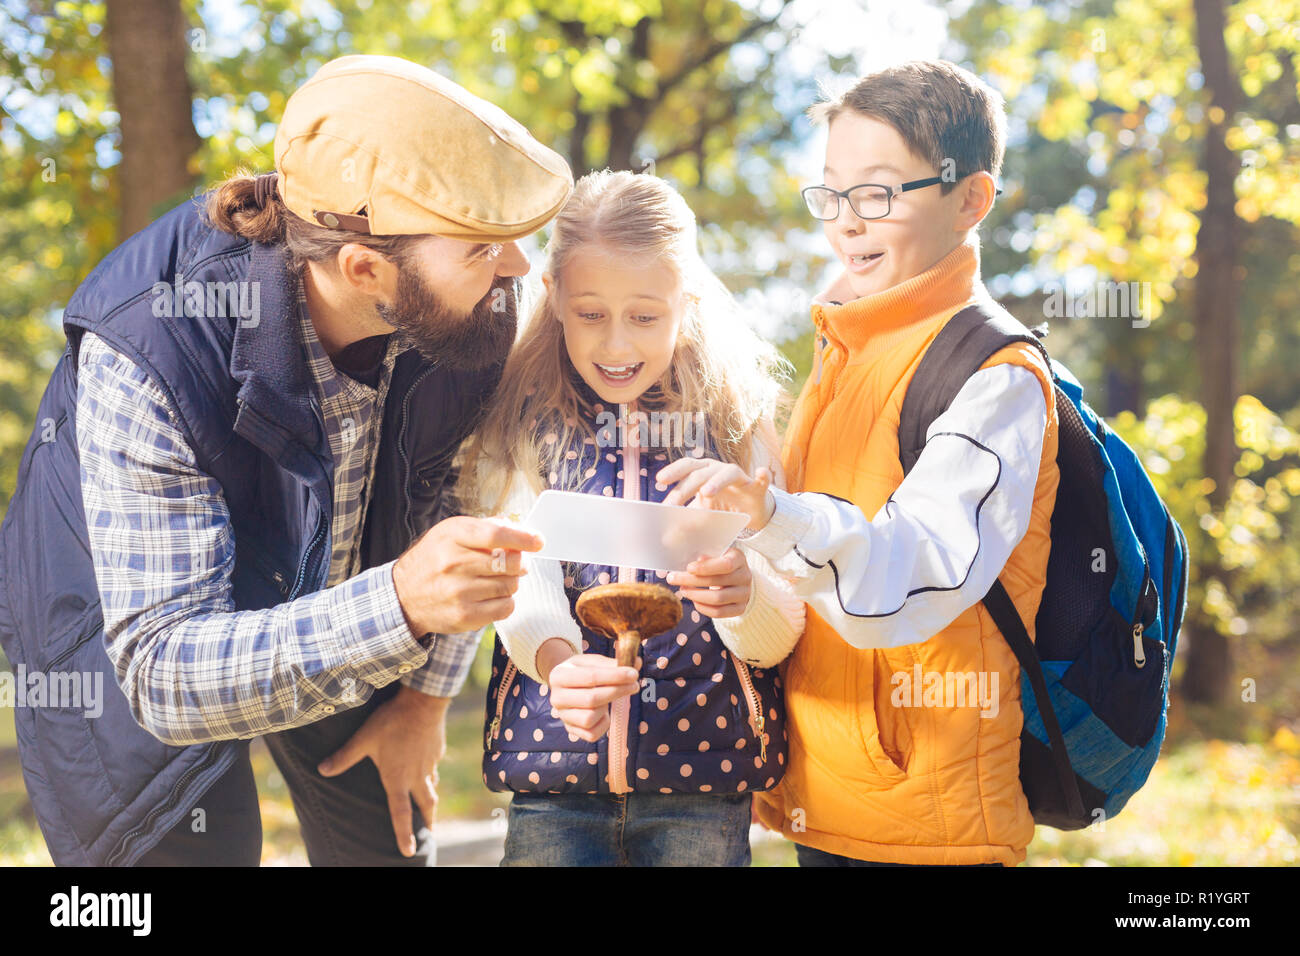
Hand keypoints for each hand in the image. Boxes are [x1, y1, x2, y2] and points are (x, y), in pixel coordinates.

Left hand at [317, 686, 448, 857]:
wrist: (423, 701)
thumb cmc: (392, 721)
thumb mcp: (364, 738)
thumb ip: (344, 756)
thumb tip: (322, 770)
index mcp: (398, 778)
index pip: (400, 814)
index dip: (404, 835)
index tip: (409, 852)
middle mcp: (416, 776)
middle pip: (426, 806)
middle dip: (427, 823)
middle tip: (429, 835)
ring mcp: (430, 764)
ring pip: (432, 787)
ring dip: (429, 800)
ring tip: (428, 806)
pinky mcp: (437, 750)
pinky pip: (433, 768)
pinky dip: (430, 774)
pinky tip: (426, 768)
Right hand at [392, 516, 541, 635]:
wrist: (404, 595)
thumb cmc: (434, 559)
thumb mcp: (451, 533)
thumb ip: (486, 528)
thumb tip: (522, 532)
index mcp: (452, 536)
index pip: (496, 534)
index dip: (523, 538)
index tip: (538, 541)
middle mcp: (453, 563)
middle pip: (509, 562)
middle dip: (520, 563)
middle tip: (516, 564)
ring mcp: (458, 592)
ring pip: (510, 586)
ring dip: (512, 582)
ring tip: (498, 580)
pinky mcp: (464, 615)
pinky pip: (505, 608)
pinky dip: (506, 601)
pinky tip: (493, 596)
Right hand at [546, 654, 639, 742]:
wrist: (566, 687)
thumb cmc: (582, 671)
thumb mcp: (592, 662)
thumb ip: (612, 663)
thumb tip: (636, 663)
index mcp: (558, 676)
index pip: (590, 677)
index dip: (615, 676)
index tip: (633, 674)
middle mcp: (556, 698)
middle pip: (591, 699)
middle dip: (617, 691)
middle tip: (635, 684)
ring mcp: (563, 716)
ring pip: (590, 718)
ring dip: (605, 707)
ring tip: (608, 698)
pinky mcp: (571, 730)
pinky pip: (592, 733)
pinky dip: (603, 723)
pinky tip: (604, 712)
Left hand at [656, 458, 775, 531]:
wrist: (751, 511)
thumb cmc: (723, 507)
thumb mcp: (703, 514)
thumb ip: (686, 521)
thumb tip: (666, 539)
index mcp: (703, 473)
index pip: (686, 468)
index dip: (673, 472)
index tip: (659, 482)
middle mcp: (719, 470)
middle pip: (701, 473)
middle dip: (687, 487)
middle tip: (674, 502)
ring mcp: (739, 477)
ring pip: (727, 473)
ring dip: (717, 481)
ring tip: (706, 493)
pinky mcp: (757, 487)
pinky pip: (762, 480)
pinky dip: (762, 476)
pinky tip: (761, 472)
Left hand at [665, 546, 751, 617]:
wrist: (738, 578)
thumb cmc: (720, 562)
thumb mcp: (715, 552)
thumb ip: (706, 554)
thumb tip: (697, 560)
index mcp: (739, 558)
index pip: (725, 565)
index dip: (705, 568)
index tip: (688, 568)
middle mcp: (745, 576)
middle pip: (717, 582)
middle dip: (691, 581)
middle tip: (672, 578)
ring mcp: (744, 594)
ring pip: (718, 599)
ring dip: (695, 595)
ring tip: (683, 590)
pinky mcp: (740, 608)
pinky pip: (720, 612)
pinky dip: (703, 608)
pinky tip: (693, 600)